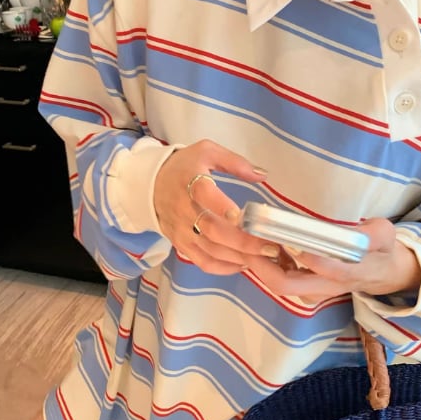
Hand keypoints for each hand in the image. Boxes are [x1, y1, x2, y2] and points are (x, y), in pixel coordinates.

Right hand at [153, 139, 274, 274]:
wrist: (149, 184)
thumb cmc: (183, 167)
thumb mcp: (207, 151)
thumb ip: (235, 162)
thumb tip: (262, 174)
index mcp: (191, 182)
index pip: (204, 195)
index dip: (222, 207)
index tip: (242, 215)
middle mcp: (185, 210)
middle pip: (213, 231)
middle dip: (243, 242)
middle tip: (270, 247)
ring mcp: (182, 231)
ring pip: (211, 250)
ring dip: (239, 257)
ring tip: (265, 257)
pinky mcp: (181, 244)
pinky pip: (203, 262)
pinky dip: (224, 267)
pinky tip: (243, 263)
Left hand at [241, 218, 420, 303]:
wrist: (384, 274)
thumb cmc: (382, 250)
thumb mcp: (385, 235)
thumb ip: (373, 233)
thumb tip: (358, 228)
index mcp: (350, 272)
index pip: (326, 270)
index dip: (307, 257)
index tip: (288, 240)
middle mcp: (326, 286)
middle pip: (287, 284)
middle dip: (262, 264)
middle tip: (247, 237)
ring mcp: (313, 290)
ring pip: (279, 284)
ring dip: (260, 263)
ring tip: (248, 236)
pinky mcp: (305, 288)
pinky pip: (280, 279)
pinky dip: (265, 263)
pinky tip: (261, 241)